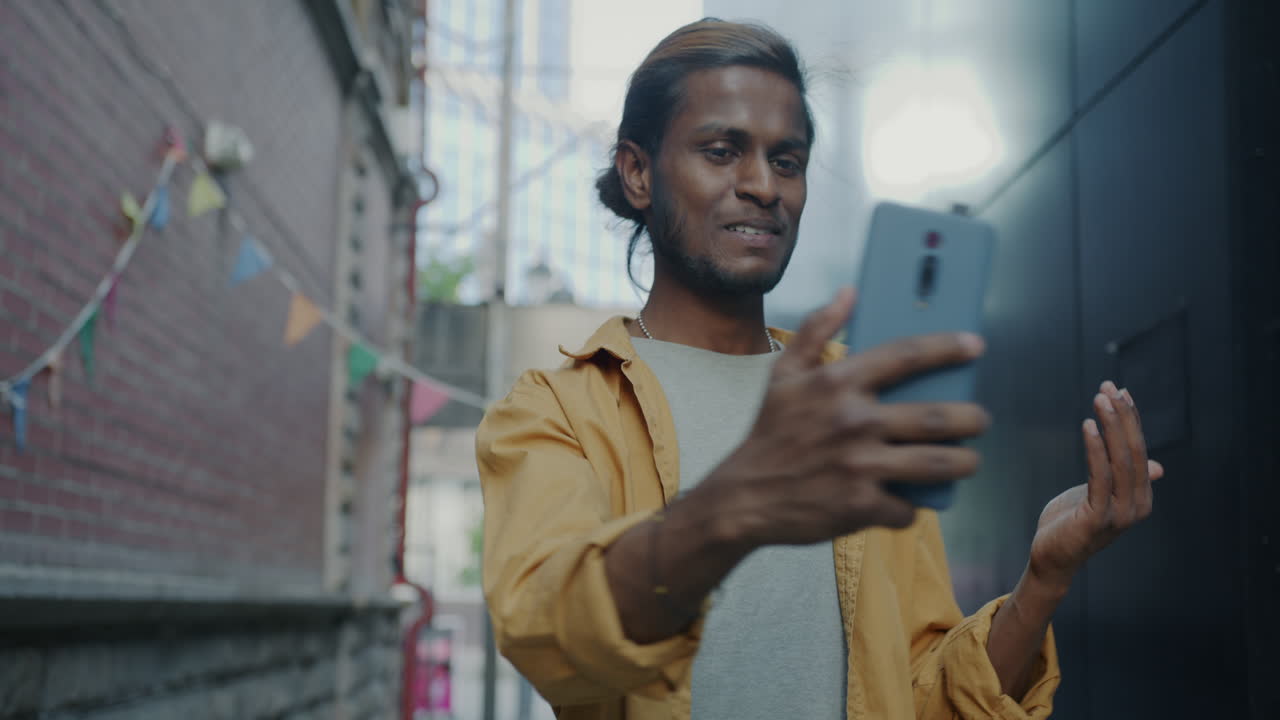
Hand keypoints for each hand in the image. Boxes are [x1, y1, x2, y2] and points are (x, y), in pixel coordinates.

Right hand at [699, 288, 990, 548]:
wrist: (743, 497)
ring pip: (936, 464)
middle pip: (936, 417)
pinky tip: (908, 499)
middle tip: (978, 420)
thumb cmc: (769, 433)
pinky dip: (912, 506)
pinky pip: (906, 507)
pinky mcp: (861, 506)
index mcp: (836, 383)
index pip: (905, 356)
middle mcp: (852, 421)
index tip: (975, 345)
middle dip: (971, 418)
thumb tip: (849, 292)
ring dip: (963, 462)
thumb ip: (817, 329)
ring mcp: (859, 465)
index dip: (946, 347)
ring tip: (967, 459)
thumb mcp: (783, 374)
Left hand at [1027, 381, 1163, 590]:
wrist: (1051, 558)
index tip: (1119, 390)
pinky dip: (1096, 449)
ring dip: (1111, 426)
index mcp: (1141, 497)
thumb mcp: (1098, 495)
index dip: (1131, 419)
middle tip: (1108, 387)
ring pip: (1121, 461)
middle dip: (1122, 416)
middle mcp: (1138, 505)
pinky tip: (1089, 426)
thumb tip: (1155, 465)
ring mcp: (1121, 513)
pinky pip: (1100, 476)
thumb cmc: (1070, 524)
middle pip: (1134, 451)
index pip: (1139, 449)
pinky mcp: (1098, 518)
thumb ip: (1121, 477)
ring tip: (1100, 399)